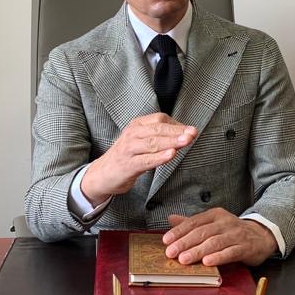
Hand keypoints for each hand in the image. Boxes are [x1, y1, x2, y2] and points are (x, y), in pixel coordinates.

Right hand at [81, 113, 196, 204]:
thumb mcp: (140, 141)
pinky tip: (171, 155)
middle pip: (158, 129)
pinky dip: (159, 157)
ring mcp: (129, 149)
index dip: (177, 124)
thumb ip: (159, 137)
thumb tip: (184, 134)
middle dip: (177, 132)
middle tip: (193, 134)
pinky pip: (146, 160)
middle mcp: (132, 134)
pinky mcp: (128, 165)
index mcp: (136, 126)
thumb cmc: (126, 157)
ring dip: (171, 142)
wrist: (102, 174)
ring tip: (186, 142)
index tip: (191, 130)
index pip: (159, 120)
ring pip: (153, 143)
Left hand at [163, 209, 277, 266]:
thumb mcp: (212, 224)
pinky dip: (218, 257)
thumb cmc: (232, 231)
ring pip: (214, 242)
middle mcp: (225, 222)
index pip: (194, 222)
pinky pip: (230, 252)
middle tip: (171, 252)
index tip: (166, 241)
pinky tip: (207, 262)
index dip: (179, 231)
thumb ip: (192, 223)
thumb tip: (171, 219)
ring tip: (184, 259)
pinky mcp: (245, 247)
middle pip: (202, 232)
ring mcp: (236, 234)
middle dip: (184, 243)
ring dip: (198, 251)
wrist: (261, 235)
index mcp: (215, 215)